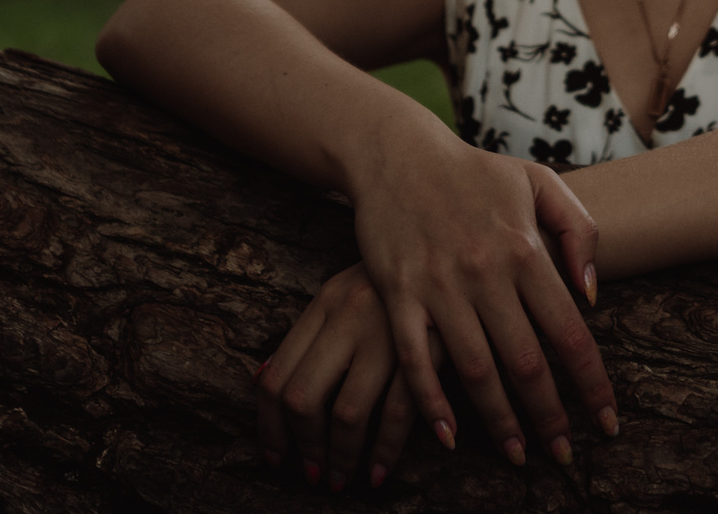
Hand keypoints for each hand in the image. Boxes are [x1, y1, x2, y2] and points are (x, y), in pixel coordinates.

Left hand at [257, 265, 418, 490]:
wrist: (455, 237)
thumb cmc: (396, 274)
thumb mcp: (345, 290)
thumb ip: (308, 334)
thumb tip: (261, 380)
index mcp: (323, 303)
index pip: (276, 378)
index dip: (269, 428)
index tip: (276, 455)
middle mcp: (347, 315)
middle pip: (303, 399)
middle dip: (303, 447)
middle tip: (311, 473)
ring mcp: (386, 331)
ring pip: (347, 412)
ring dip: (341, 457)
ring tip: (342, 479)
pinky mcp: (427, 346)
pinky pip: (398, 412)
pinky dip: (386, 451)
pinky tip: (381, 471)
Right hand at [342, 115, 619, 464]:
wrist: (397, 153)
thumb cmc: (473, 172)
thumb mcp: (537, 182)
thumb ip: (578, 230)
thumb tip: (593, 293)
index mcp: (525, 248)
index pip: (570, 333)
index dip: (592, 384)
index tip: (606, 422)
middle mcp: (486, 273)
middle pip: (526, 363)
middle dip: (550, 418)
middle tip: (564, 455)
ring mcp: (439, 286)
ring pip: (475, 371)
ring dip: (499, 421)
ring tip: (517, 454)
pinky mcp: (398, 294)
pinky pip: (416, 361)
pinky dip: (432, 405)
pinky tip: (448, 438)